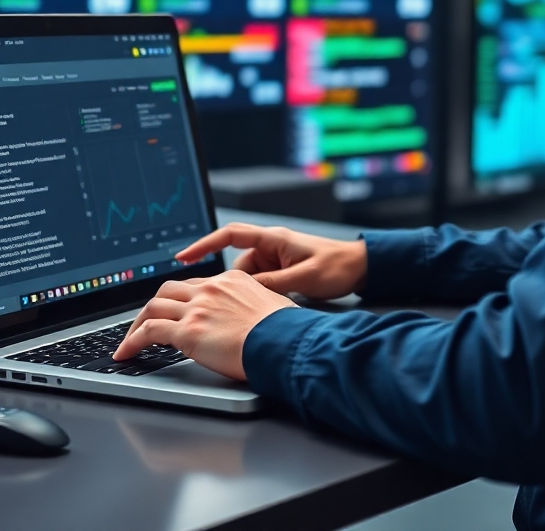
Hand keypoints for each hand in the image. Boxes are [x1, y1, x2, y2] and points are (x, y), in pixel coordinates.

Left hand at [113, 270, 295, 379]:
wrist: (283, 341)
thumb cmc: (285, 330)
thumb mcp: (273, 305)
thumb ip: (256, 307)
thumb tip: (257, 320)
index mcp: (232, 280)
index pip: (196, 285)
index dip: (181, 299)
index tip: (175, 310)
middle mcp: (211, 289)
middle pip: (170, 290)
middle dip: (155, 306)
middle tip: (147, 322)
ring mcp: (197, 308)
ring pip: (153, 306)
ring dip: (138, 323)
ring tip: (130, 340)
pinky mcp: (187, 331)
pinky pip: (148, 331)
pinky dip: (132, 341)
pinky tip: (127, 352)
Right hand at [176, 222, 367, 298]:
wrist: (360, 268)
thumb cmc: (337, 266)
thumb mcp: (303, 279)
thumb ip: (272, 285)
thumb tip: (244, 292)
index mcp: (272, 239)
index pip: (230, 236)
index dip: (204, 245)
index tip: (183, 257)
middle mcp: (271, 246)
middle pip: (237, 266)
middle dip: (236, 287)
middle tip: (242, 305)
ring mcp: (276, 259)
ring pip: (247, 279)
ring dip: (252, 295)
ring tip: (267, 308)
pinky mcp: (281, 271)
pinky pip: (260, 283)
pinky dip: (260, 296)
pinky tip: (270, 308)